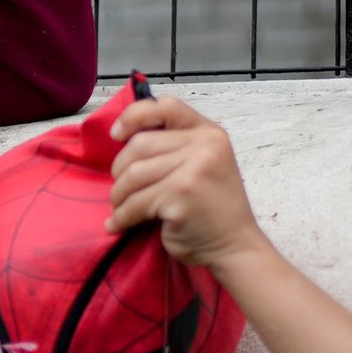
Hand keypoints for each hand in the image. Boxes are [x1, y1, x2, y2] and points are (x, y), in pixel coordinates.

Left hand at [109, 92, 266, 273]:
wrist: (234, 246)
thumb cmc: (210, 207)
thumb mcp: (202, 164)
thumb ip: (174, 146)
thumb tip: (121, 135)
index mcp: (209, 133)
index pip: (165, 106)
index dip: (133, 116)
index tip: (117, 135)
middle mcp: (205, 145)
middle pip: (138, 144)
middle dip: (120, 170)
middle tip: (123, 190)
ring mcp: (195, 169)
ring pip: (132, 175)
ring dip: (119, 197)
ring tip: (121, 209)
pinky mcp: (181, 194)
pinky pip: (135, 202)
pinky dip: (121, 217)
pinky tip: (118, 225)